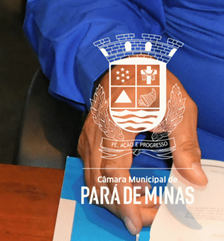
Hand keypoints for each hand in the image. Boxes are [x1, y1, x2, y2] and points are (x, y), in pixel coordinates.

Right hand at [79, 63, 206, 234]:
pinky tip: (131, 186)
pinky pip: (92, 168)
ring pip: (92, 177)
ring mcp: (88, 135)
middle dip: (123, 206)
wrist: (125, 60)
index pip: (114, 172)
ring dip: (115, 197)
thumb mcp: (178, 108)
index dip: (124, 200)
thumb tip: (195, 178)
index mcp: (115, 126)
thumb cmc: (151, 80)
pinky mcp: (88, 137)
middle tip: (150, 216)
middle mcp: (95, 133)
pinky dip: (108, 185)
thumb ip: (185, 144)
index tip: (137, 221)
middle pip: (99, 181)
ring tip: (144, 202)